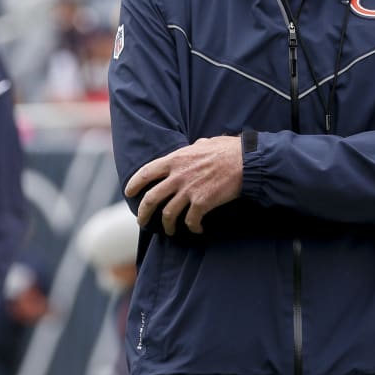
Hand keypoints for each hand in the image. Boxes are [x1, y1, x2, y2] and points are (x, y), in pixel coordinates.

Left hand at [125, 136, 242, 234]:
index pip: (146, 172)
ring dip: (168, 226)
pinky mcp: (202, 203)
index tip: (129, 192)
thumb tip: (194, 146)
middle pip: (151, 199)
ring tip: (171, 231)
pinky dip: (193, 228)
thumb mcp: (205, 143)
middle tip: (142, 221)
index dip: (134, 184)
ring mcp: (189, 190)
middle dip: (143, 213)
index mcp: (176, 159)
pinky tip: (197, 229)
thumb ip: (194, 148)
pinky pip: (191, 221)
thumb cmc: (228, 150)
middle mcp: (178, 176)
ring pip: (169, 214)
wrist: (246, 161)